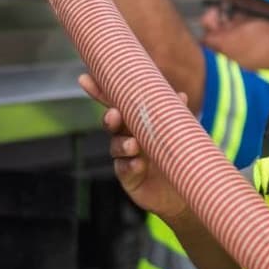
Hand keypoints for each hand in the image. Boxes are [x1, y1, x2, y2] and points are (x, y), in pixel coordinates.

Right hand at [78, 73, 190, 220]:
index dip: (101, 92)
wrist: (184, 190)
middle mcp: (128, 137)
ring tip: (133, 145)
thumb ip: (175, 116)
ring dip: (122, 144)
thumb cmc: (179, 157)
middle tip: (114, 115)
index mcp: (137, 122)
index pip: (118, 104)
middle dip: (110, 118)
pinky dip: (130, 165)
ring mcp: (126, 158)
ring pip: (117, 146)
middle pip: (112, 124)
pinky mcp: (128, 177)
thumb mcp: (179, 134)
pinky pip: (124, 169)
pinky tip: (138, 164)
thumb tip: (180, 96)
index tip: (85, 79)